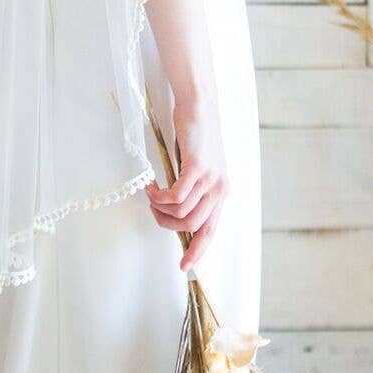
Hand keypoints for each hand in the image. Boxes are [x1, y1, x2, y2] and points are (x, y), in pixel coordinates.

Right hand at [145, 114, 227, 271]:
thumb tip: (175, 212)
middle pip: (193, 226)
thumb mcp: (199, 168)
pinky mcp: (198, 167)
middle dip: (168, 224)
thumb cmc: (196, 135)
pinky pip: (175, 196)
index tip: (184, 267)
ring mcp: (210, 179)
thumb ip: (193, 190)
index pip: (211, 230)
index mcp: (221, 193)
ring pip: (181, 212)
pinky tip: (151, 186)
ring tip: (151, 195)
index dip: (197, 251)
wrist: (199, 105)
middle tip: (154, 211)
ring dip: (160, 208)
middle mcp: (220, 189)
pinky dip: (159, 196)